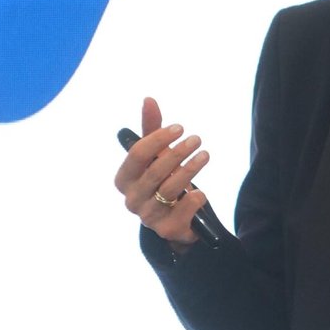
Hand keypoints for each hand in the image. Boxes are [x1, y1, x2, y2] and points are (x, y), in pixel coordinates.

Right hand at [113, 97, 210, 249]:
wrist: (177, 220)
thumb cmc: (163, 181)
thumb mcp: (157, 156)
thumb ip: (152, 130)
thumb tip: (149, 99)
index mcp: (124, 179)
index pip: (137, 154)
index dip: (158, 139)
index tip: (179, 127)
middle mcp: (131, 199)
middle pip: (154, 171)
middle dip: (177, 152)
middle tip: (196, 139)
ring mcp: (148, 217)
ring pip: (170, 189)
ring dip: (190, 170)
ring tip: (205, 155)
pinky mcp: (166, 230)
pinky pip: (182, 212)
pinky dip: (193, 200)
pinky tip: (200, 192)